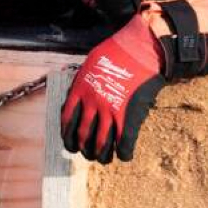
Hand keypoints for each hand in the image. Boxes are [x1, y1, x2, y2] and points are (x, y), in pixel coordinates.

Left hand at [62, 12, 165, 163]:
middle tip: (88, 154)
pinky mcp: (128, 115)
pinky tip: (124, 156)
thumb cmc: (117, 52)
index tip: (71, 145)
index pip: (67, 121)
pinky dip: (123, 154)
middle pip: (83, 137)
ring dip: (101, 156)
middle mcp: (91, 103)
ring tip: (104, 159)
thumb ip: (82, 83)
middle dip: (84, 150)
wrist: (140, 48)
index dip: (68, 137)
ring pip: (101, 144)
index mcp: (79, 90)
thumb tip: (77, 96)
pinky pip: (123, 143)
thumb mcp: (89, 64)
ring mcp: (110, 111)